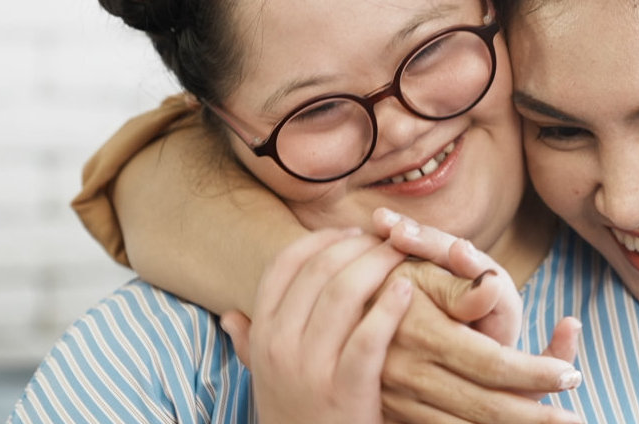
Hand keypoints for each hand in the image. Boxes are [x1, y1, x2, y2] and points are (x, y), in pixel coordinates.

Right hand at [219, 228, 414, 423]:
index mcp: (262, 334)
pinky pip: (368, 337)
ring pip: (343, 294)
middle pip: (319, 271)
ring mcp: (309, 368)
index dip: (321, 240)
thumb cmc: (295, 417)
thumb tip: (230, 316)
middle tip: (385, 239)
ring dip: (377, 265)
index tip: (351, 234)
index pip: (284, 265)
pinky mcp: (345, 390)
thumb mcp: (263, 380)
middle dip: (357, 245)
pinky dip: (390, 307)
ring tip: (401, 256)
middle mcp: (279, 346)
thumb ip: (248, 345)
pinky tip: (408, 291)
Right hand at [369, 209, 585, 423]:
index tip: (573, 376)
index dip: (536, 372)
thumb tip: (492, 287)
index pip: (494, 363)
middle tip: (576, 422)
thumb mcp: (422, 269)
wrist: (330, 308)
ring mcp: (400, 399)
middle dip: (535, 417)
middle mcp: (412, 374)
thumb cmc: (390, 278)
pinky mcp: (394, 414)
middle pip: (486, 407)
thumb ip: (461, 287)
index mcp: (425, 335)